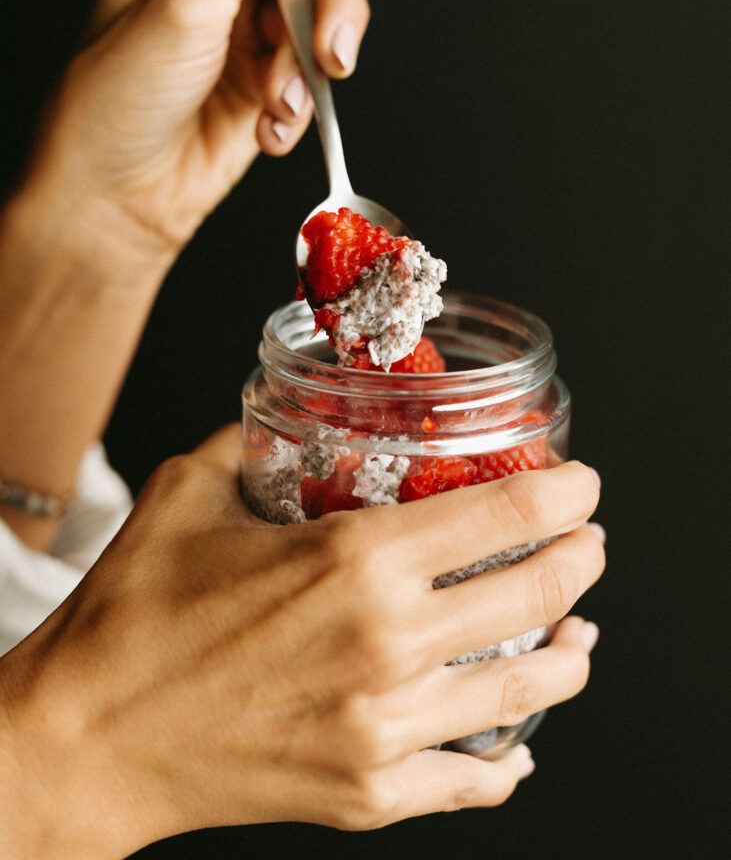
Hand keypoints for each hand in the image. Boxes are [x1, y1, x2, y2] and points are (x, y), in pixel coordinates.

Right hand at [0, 427, 602, 857]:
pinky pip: (470, 782)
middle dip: (579, 561)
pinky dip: (508, 761)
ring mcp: (384, 727)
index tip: (581, 485)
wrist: (86, 737)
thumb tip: (286, 419)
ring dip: (567, 655)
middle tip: (586, 545)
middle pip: (534, 597)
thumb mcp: (192, 490)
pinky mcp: (366, 791)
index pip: (503, 518)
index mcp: (353, 560)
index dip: (564, 496)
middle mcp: (386, 645)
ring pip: (523, 691)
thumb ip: (255, 441)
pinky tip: (518, 745)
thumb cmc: (133, 613)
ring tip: (578, 636)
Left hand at [26, 0, 412, 257]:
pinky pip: (316, 78)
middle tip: (332, 54)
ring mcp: (249, 27)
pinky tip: (265, 128)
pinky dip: (299, 109)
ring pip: (326, 19)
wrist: (118, 194)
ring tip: (275, 104)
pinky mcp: (267, 80)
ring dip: (309, 69)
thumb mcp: (185, 0)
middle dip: (332, 7)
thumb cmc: (118, 98)